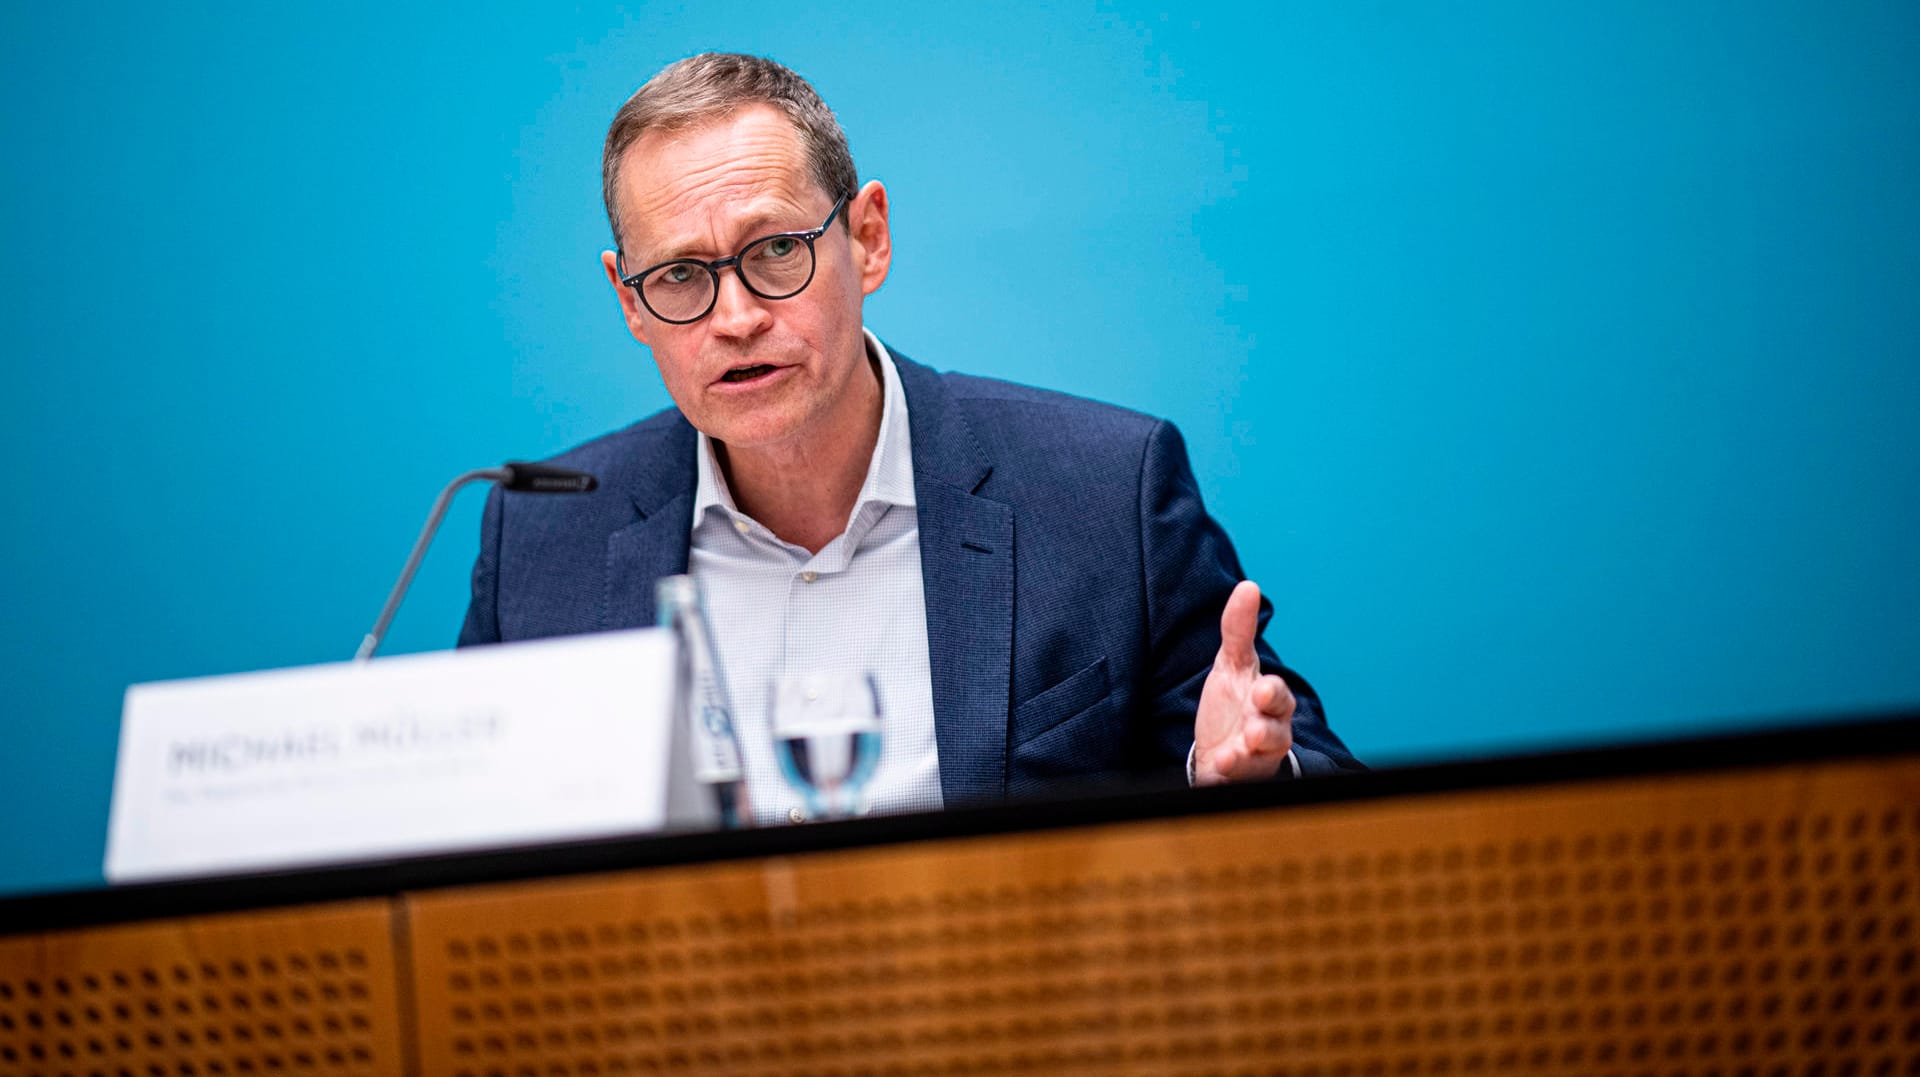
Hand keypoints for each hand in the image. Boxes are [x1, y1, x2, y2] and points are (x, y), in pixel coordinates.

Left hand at [1193, 580, 1294, 784]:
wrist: (1219, 749)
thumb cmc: (1233, 704)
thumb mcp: (1231, 665)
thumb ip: (1238, 630)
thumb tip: (1248, 586)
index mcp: (1269, 701)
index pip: (1278, 696)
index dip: (1272, 693)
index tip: (1261, 688)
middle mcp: (1270, 730)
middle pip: (1279, 730)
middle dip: (1269, 726)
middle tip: (1256, 726)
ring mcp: (1257, 756)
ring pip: (1264, 756)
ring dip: (1251, 750)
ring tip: (1238, 747)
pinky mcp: (1241, 776)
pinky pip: (1242, 775)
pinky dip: (1233, 770)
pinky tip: (1221, 762)